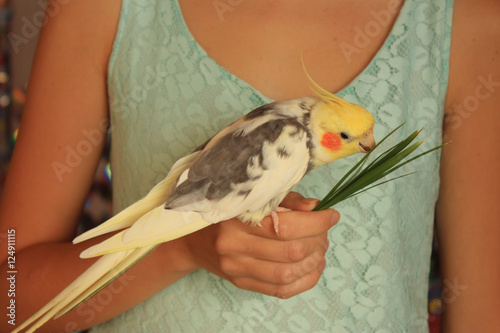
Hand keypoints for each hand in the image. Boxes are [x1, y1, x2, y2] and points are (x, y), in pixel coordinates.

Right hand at [183, 192, 339, 298]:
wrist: (193, 239)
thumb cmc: (226, 213)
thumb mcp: (253, 198)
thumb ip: (284, 201)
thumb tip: (315, 208)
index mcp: (236, 220)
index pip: (285, 226)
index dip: (316, 222)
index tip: (330, 214)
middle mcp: (234, 248)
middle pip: (290, 251)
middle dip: (318, 240)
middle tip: (325, 230)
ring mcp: (237, 270)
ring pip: (288, 274)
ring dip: (314, 261)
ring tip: (321, 247)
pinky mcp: (242, 284)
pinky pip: (281, 290)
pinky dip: (305, 281)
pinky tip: (314, 267)